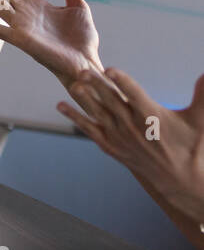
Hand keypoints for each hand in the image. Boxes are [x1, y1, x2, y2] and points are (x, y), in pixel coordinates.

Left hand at [59, 68, 203, 221]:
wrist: (180, 180)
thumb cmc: (191, 146)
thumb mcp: (200, 121)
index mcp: (153, 117)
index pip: (135, 96)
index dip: (123, 82)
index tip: (111, 70)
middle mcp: (133, 127)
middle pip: (112, 102)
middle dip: (97, 87)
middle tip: (83, 71)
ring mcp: (120, 137)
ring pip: (98, 114)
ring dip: (84, 100)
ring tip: (72, 85)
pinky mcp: (111, 146)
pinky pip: (90, 130)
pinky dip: (76, 118)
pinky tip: (60, 105)